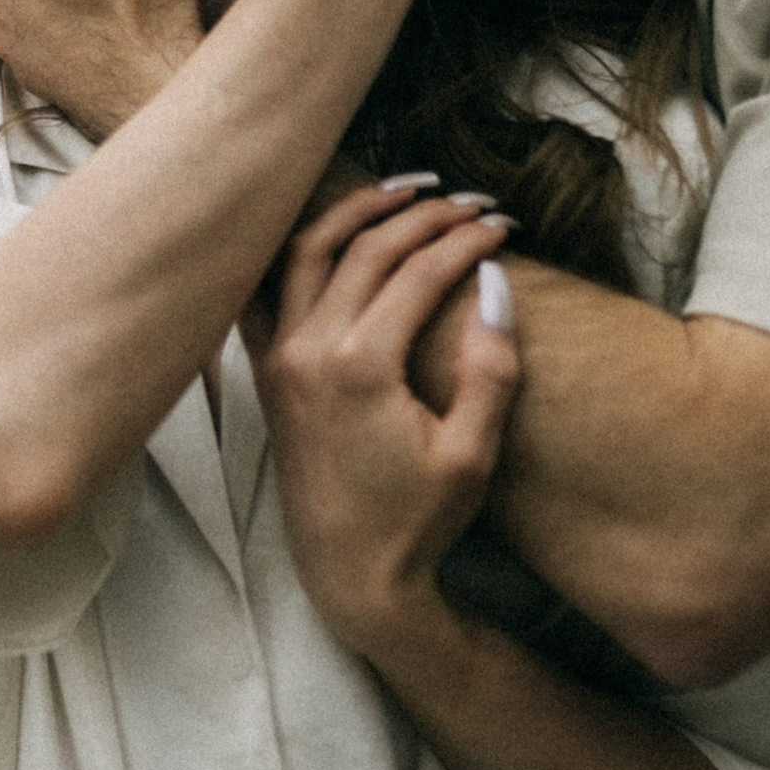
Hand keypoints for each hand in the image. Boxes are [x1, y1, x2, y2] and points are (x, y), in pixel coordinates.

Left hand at [251, 185, 521, 655]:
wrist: (353, 577)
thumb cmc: (417, 522)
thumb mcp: (473, 453)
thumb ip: (490, 366)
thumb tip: (495, 281)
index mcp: (358, 367)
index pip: (417, 272)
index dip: (466, 241)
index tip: (503, 225)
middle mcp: (307, 352)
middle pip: (366, 249)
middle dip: (424, 216)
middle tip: (471, 203)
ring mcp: (279, 359)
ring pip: (308, 252)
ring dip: (357, 213)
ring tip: (407, 192)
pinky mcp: (268, 374)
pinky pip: (266, 290)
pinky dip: (294, 250)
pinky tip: (326, 232)